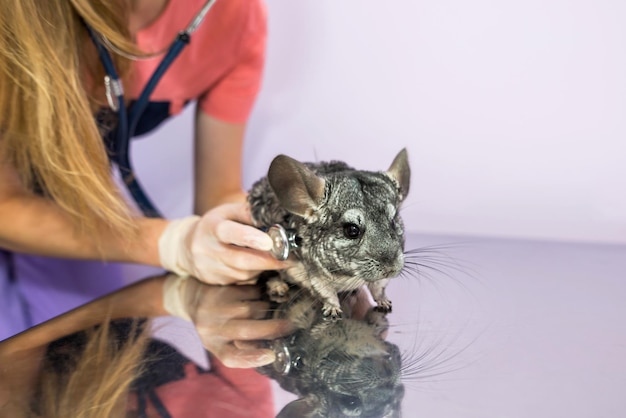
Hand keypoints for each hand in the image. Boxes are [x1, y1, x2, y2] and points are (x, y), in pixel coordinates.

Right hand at [159, 202, 286, 284]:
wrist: (186, 246)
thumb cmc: (215, 225)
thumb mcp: (228, 212)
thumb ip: (249, 214)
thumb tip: (275, 219)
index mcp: (212, 227)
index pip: (230, 233)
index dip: (250, 238)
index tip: (270, 242)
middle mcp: (207, 249)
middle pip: (240, 260)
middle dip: (267, 261)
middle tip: (288, 259)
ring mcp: (209, 269)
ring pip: (243, 273)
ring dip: (262, 268)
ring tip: (274, 260)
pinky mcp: (213, 282)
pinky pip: (240, 281)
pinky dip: (253, 275)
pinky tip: (257, 267)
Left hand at [163, 275, 292, 367]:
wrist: (192, 297)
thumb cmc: (214, 324)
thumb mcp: (221, 340)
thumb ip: (242, 347)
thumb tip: (273, 352)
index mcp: (214, 346)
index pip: (231, 357)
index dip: (252, 358)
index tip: (272, 355)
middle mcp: (212, 329)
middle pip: (246, 331)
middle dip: (272, 328)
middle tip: (291, 325)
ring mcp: (216, 308)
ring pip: (251, 309)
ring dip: (267, 308)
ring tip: (275, 308)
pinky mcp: (222, 291)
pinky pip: (249, 293)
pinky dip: (260, 294)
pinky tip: (263, 295)